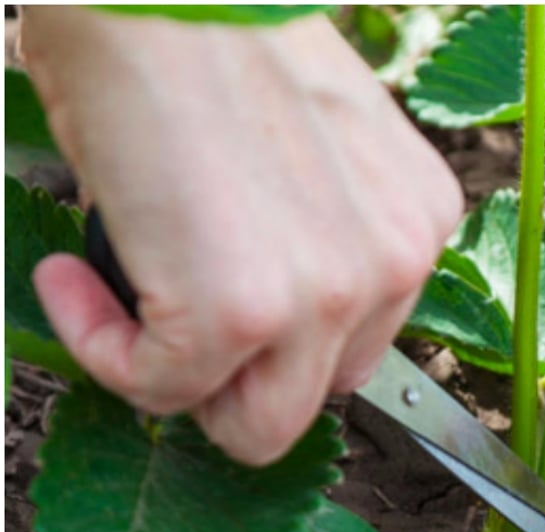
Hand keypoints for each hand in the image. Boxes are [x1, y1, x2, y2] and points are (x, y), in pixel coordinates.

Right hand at [21, 7, 462, 464]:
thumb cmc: (201, 31)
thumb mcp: (301, 145)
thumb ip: (309, 233)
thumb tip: (253, 321)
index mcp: (418, 220)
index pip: (359, 345)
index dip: (277, 342)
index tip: (208, 302)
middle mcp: (395, 261)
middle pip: (318, 395)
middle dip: (236, 374)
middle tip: (163, 310)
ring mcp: (332, 291)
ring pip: (257, 424)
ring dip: (175, 374)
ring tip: (116, 286)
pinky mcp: (248, 308)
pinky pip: (162, 389)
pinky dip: (103, 349)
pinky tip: (71, 275)